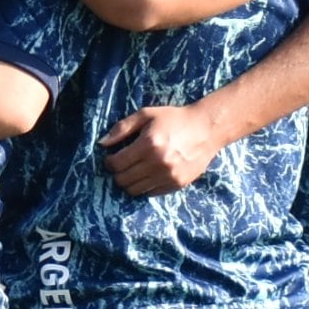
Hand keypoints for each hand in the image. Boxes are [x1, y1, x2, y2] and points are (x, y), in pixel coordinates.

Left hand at [100, 99, 228, 195]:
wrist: (206, 129)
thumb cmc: (174, 119)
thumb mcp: (146, 115)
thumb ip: (122, 128)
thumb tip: (102, 143)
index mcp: (148, 144)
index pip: (116, 164)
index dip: (108, 162)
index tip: (110, 158)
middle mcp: (157, 163)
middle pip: (123, 180)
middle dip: (117, 173)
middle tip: (120, 165)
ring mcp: (168, 176)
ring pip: (135, 190)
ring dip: (129, 182)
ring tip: (132, 171)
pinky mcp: (177, 184)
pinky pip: (151, 193)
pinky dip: (144, 187)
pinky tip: (147, 174)